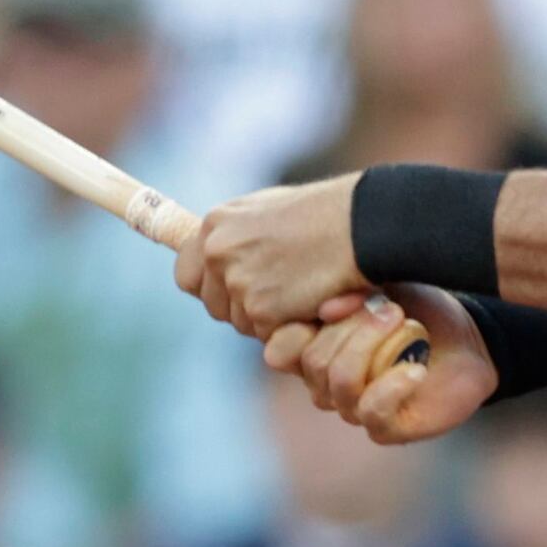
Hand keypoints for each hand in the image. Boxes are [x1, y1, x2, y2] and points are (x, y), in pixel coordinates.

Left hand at [175, 174, 372, 339]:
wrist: (361, 224)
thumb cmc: (327, 215)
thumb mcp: (269, 211)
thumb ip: (240, 236)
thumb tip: (224, 258)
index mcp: (216, 224)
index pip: (186, 274)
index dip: (210, 289)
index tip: (231, 293)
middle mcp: (217, 251)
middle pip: (215, 306)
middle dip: (244, 309)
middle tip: (281, 295)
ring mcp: (237, 282)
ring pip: (243, 325)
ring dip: (271, 320)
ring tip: (304, 291)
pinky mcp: (261, 309)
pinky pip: (269, 335)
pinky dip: (292, 326)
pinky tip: (313, 301)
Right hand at [276, 293, 494, 442]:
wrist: (470, 339)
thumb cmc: (420, 311)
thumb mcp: (381, 287)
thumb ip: (346, 293)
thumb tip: (326, 310)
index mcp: (315, 347)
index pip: (280, 349)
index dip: (298, 329)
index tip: (335, 304)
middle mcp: (326, 382)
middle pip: (313, 361)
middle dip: (352, 329)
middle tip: (390, 308)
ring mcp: (352, 407)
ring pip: (339, 382)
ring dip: (372, 348)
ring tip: (403, 324)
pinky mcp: (384, 428)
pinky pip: (371, 412)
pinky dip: (393, 386)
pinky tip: (416, 370)